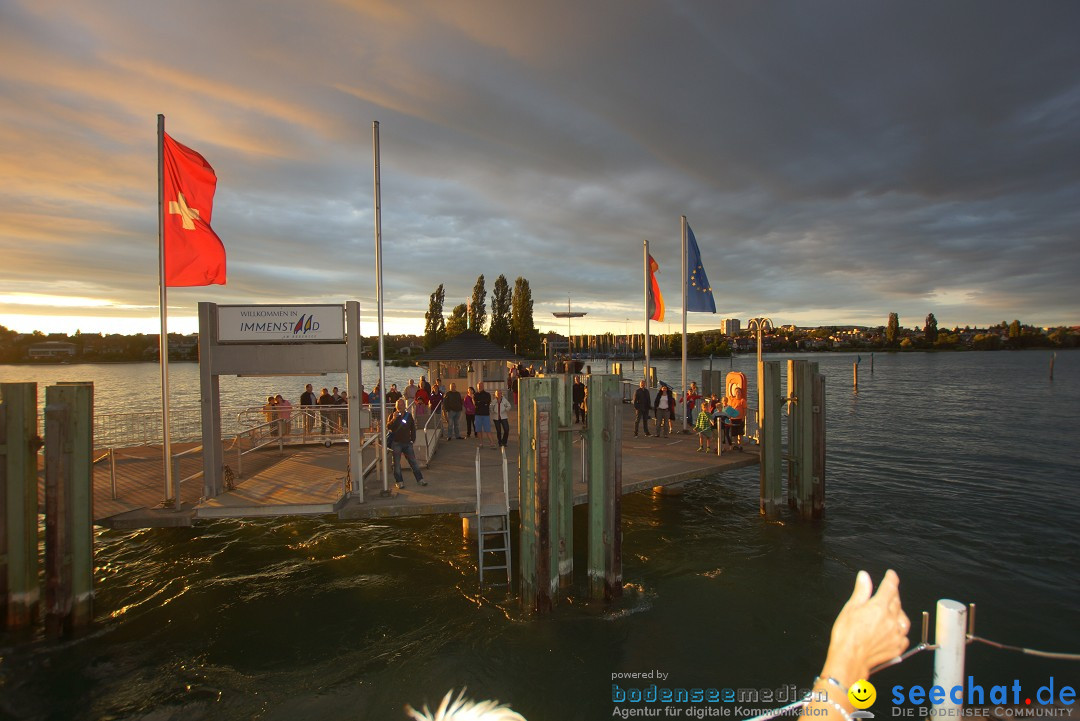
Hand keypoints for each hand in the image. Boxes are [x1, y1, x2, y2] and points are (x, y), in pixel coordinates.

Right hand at [821, 570, 909, 687]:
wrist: (850, 659)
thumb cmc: (847, 635)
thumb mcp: (850, 608)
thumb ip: (861, 591)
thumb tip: (864, 577)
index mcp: (879, 607)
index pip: (890, 587)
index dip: (891, 579)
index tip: (891, 575)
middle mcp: (891, 619)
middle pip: (897, 601)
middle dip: (893, 594)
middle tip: (887, 592)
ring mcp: (896, 634)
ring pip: (903, 618)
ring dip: (899, 612)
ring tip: (891, 611)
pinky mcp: (897, 647)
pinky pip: (904, 635)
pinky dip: (900, 630)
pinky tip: (893, 630)